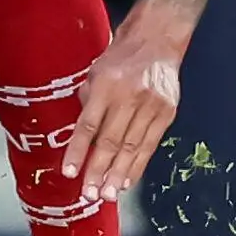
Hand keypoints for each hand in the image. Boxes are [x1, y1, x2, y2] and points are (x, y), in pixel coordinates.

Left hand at [62, 6, 187, 202]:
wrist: (157, 41)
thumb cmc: (120, 58)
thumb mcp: (95, 72)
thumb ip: (88, 102)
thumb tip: (82, 137)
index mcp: (107, 84)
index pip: (88, 125)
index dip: (78, 151)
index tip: (69, 173)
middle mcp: (130, 96)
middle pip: (111, 141)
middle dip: (98, 170)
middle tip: (88, 195)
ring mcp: (151, 105)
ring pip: (132, 147)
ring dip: (118, 174)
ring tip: (107, 195)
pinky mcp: (167, 112)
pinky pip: (150, 145)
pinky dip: (137, 165)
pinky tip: (126, 181)